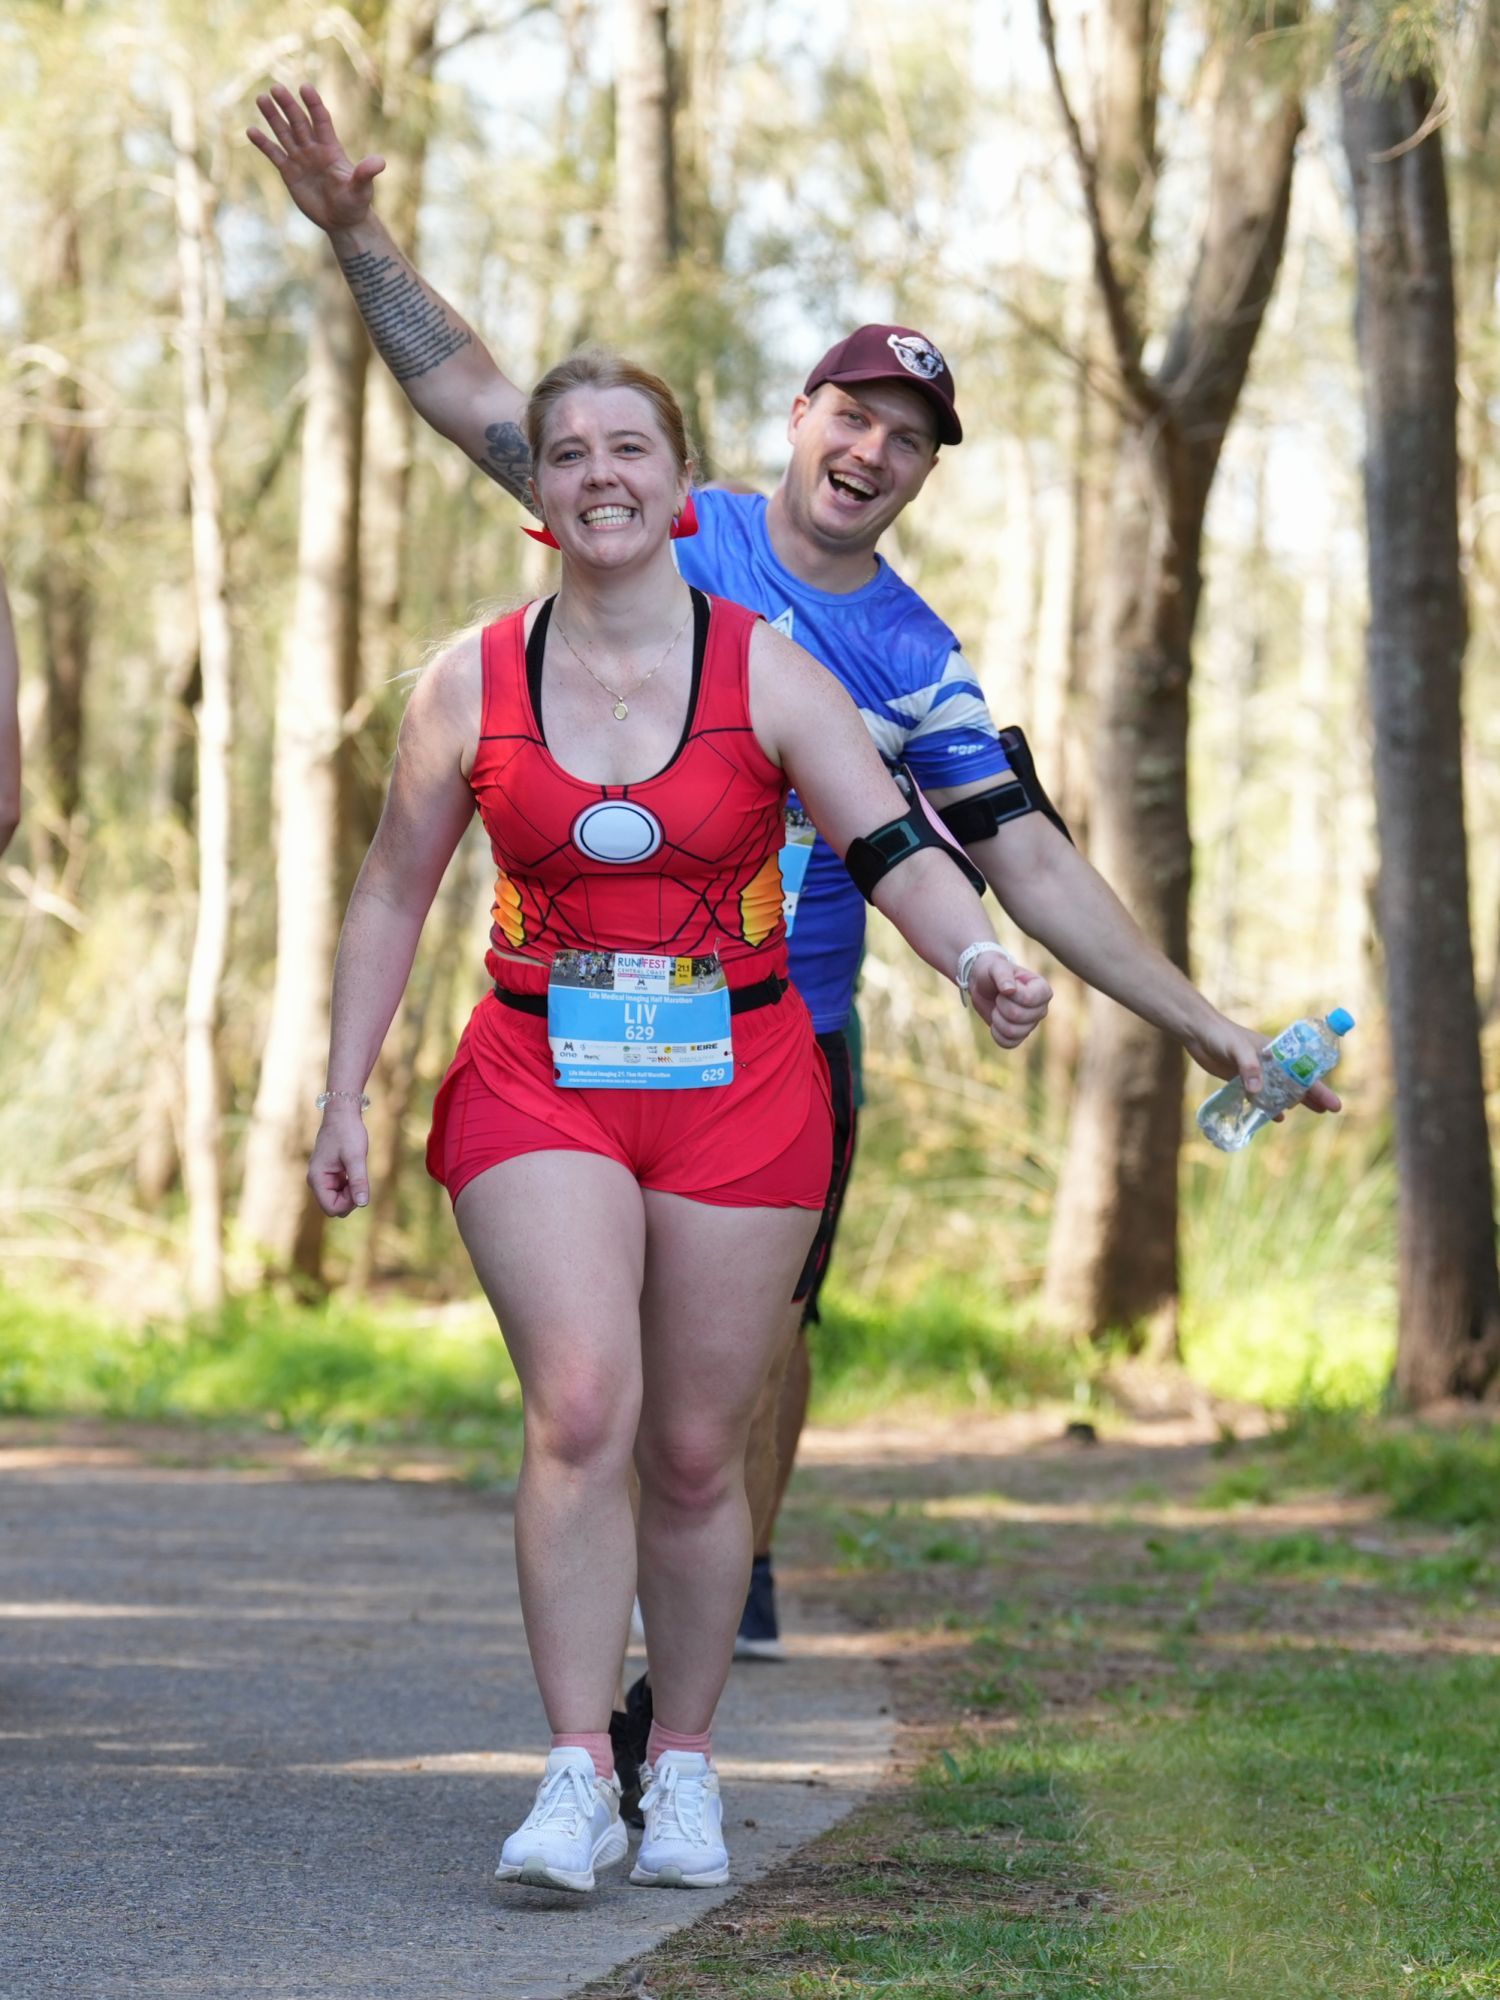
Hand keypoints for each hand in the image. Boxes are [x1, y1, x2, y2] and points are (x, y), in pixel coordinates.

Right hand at [247, 83, 383, 233]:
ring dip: (273, 117)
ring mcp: (300, 159)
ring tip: (261, 99)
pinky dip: (263, 143)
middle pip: (299, 122)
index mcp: (331, 148)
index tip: (305, 88)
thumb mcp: (362, 189)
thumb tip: (380, 162)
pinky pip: (274, 154)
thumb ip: (366, 174)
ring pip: (284, 133)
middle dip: (288, 105)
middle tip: (275, 88)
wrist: (342, 221)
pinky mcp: (289, 172)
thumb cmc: (356, 203)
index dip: (313, 105)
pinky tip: (251, 131)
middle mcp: (314, 149)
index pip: (321, 120)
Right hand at [307, 1106, 370, 1216]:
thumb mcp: (356, 1157)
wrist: (342, 1114)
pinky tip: (354, 1170)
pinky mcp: (329, 1174)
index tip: (359, 1186)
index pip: (331, 1209)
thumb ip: (358, 1181)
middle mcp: (316, 1181)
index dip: (349, 1203)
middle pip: (334, 1207)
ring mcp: (322, 1178)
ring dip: (351, 1191)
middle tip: (359, 1176)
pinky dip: (350, 1185)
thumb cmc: (348, 1133)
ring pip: (338, 1199)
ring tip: (356, 1170)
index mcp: (317, 1179)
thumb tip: (363, 1204)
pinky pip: (339, 1190)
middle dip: (350, 1199)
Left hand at [968, 957, 1051, 1049]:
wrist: (983, 984)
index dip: (1011, 995)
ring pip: (1013, 1032)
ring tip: (997, 1008)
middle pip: (1018, 1016)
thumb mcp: (996, 967)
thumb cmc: (993, 971)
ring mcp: (1031, 1024)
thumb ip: (1003, 975)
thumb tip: (1009, 990)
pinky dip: (997, 1034)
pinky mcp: (1020, 1035)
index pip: (1029, 999)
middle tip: (999, 997)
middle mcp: (1041, 1008)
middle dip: (1001, 1006)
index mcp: (1043, 990)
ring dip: (997, 1019)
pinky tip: (995, 1022)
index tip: (1006, 987)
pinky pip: (1009, 1043)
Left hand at [1191, 1018, 1341, 1118]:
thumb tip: (1257, 1092)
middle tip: (1330, 1110)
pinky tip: (1276, 1117)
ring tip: (1312, 1112)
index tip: (1334, 1102)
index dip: (1319, 1087)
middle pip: (1297, 1082)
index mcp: (1276, 1053)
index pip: (1303, 1072)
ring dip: (1294, 1101)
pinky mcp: (1240, 1079)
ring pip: (1281, 1090)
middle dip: (1313, 1096)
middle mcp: (1270, 1063)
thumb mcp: (1237, 1049)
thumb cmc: (1221, 1035)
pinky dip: (1268, 1106)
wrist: (1198, 1033)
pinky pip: (1259, 1096)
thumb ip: (1249, 1068)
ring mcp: (1256, 1072)